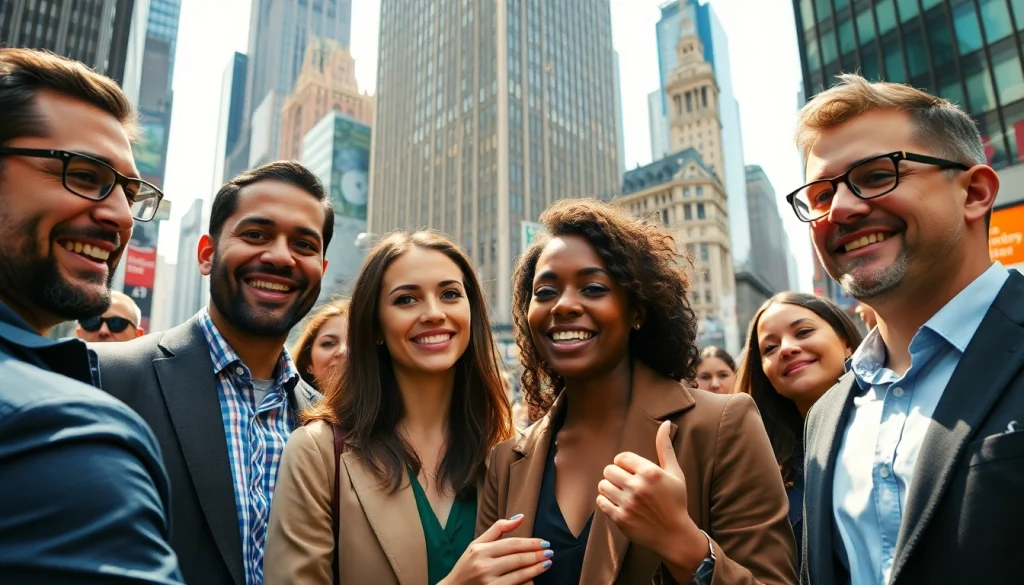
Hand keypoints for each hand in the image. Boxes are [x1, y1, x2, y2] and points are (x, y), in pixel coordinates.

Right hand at [440, 514, 552, 584]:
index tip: (545, 542)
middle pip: (517, 559)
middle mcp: (484, 566)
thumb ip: (498, 529)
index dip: (531, 543)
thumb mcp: (476, 544)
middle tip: (550, 552)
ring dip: (536, 569)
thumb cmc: (467, 565)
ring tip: (547, 563)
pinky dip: (527, 583)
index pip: (512, 544)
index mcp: (480, 550)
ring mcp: (489, 583)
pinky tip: (534, 579)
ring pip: (519, 575)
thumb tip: (521, 517)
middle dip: (536, 555)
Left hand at [596, 421, 706, 574]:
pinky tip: (617, 503)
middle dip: (615, 475)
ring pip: (603, 485)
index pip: (621, 457)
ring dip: (609, 488)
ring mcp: (628, 504)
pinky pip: (601, 502)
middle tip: (625, 483)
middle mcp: (638, 487)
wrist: (675, 535)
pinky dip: (606, 502)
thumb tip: (664, 423)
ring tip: (620, 493)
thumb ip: (665, 448)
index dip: (624, 464)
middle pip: (609, 470)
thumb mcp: (675, 474)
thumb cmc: (676, 502)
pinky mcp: (620, 519)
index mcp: (650, 472)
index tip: (632, 472)